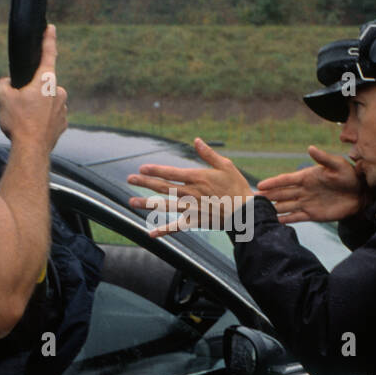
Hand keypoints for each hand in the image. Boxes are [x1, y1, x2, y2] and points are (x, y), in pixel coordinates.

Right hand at [0, 24, 66, 152]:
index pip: (48, 54)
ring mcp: (64, 109)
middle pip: (42, 85)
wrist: (31, 151)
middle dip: (31, 92)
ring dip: (36, 107)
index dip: (48, 39)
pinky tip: (31, 129)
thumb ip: (5, 84)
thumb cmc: (18, 122)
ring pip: (46, 103)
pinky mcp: (63, 124)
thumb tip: (8, 83)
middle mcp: (59, 92)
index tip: (51, 28)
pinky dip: (41, 121)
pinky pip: (50, 117)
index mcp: (46, 81)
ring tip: (24, 120)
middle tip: (19, 105)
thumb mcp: (3, 98)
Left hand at [127, 138, 256, 237]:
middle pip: (163, 187)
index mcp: (197, 177)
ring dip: (147, 204)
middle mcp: (190, 192)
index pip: (170, 172)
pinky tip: (151, 234)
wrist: (245, 212)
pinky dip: (164, 230)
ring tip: (131, 202)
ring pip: (164, 205)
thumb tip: (196, 140)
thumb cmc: (237, 186)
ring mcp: (191, 208)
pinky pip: (177, 227)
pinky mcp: (195, 221)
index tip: (141, 168)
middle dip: (144, 183)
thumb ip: (208, 154)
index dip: (155, 170)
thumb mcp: (225, 165)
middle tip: (129, 179)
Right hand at [256, 145, 365, 223]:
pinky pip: (296, 217)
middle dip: (267, 195)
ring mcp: (307, 202)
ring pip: (285, 205)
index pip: (286, 179)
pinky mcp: (312, 214)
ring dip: (273, 208)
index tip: (260, 186)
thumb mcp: (338, 164)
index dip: (273, 182)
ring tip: (259, 212)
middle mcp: (303, 190)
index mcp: (307, 176)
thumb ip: (323, 158)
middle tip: (251, 199)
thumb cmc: (350, 176)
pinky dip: (286, 219)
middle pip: (281, 193)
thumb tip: (310, 148)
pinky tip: (275, 221)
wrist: (361, 194)